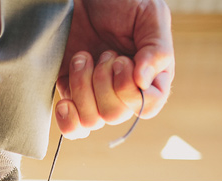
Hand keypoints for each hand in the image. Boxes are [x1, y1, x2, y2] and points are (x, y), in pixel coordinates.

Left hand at [55, 0, 174, 138]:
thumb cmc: (122, 1)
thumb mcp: (149, 14)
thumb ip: (157, 48)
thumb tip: (143, 82)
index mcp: (152, 75)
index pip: (148, 106)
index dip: (130, 90)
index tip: (121, 60)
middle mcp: (126, 91)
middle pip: (115, 114)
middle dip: (103, 82)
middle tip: (103, 53)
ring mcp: (97, 95)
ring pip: (92, 120)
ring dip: (83, 87)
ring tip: (82, 57)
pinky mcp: (72, 94)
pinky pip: (73, 127)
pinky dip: (68, 120)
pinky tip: (65, 102)